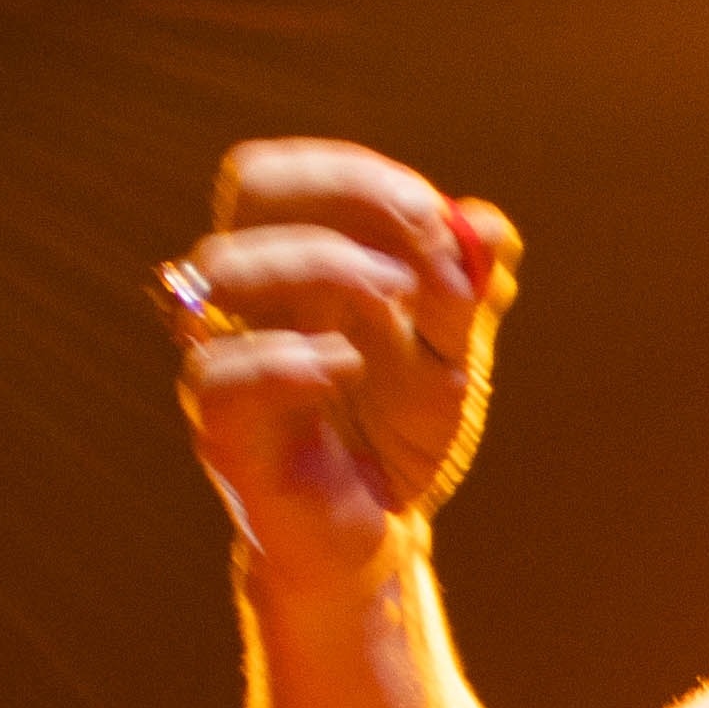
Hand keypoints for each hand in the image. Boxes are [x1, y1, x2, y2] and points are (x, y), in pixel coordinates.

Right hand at [168, 140, 522, 580]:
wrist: (381, 534)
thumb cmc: (396, 432)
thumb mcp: (451, 354)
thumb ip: (469, 291)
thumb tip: (487, 227)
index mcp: (293, 263)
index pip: (288, 173)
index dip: (357, 173)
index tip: (432, 212)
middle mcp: (249, 299)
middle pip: (252, 188)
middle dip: (348, 194)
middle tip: (425, 237)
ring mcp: (229, 359)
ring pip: (224, 268)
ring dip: (326, 262)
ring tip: (399, 300)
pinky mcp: (226, 433)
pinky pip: (220, 375)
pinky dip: (289, 358)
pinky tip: (348, 365)